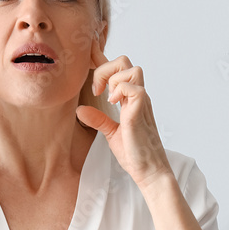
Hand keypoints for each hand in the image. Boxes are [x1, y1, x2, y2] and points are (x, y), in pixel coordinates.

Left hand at [76, 39, 172, 189]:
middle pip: (125, 61)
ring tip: (107, 98)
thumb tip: (80, 110)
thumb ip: (98, 120)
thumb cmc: (134, 153)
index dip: (103, 60)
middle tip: (97, 90)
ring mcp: (141, 102)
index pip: (119, 70)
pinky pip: (133, 87)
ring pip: (132, 68)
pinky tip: (113, 104)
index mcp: (131, 99)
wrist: (148, 170)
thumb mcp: (111, 133)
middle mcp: (138, 96)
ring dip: (113, 79)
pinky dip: (119, 90)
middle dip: (105, 68)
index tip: (91, 59)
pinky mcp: (140, 110)